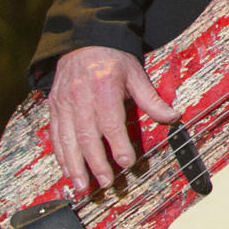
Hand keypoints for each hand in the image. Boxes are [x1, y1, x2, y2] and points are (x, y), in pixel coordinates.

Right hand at [48, 46, 177, 191]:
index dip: (119, 145)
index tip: (128, 163)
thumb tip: (173, 116)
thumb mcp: (135, 74)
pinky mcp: (55, 108)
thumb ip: (151, 99)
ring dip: (74, 166)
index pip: (111, 123)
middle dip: (96, 163)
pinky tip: (68, 170)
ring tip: (83, 186)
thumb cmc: (113, 59)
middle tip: (107, 182)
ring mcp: (64, 103)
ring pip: (67, 140)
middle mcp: (81, 97)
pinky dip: (61, 155)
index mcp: (104, 88)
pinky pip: (56, 135)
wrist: (84, 42)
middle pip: (87, 136)